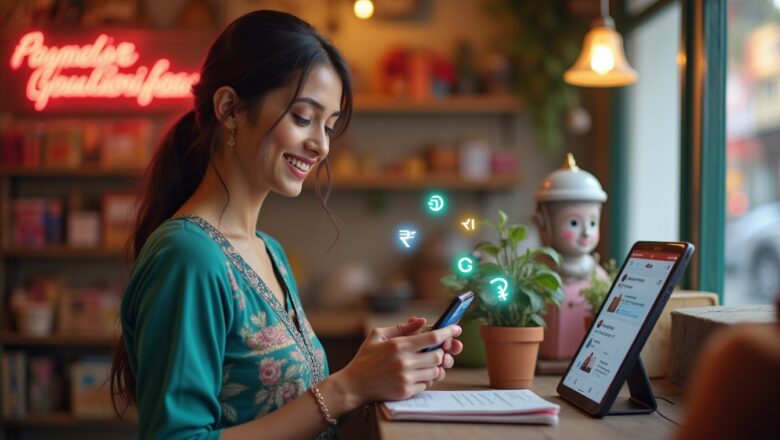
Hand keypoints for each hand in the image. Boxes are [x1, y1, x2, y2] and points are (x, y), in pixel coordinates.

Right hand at [334, 317, 461, 405]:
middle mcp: (404, 362)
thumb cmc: (366, 357)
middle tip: (434, 351)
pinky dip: (426, 379)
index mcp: (398, 345)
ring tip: (423, 363)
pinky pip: (426, 384)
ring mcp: (406, 378)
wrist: (354, 384)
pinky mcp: (405, 391)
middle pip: (438, 356)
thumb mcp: (378, 335)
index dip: (448, 332)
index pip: (432, 338)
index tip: (457, 329)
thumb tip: (422, 321)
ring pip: (435, 371)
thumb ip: (402, 327)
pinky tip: (416, 374)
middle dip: (440, 352)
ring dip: (434, 366)